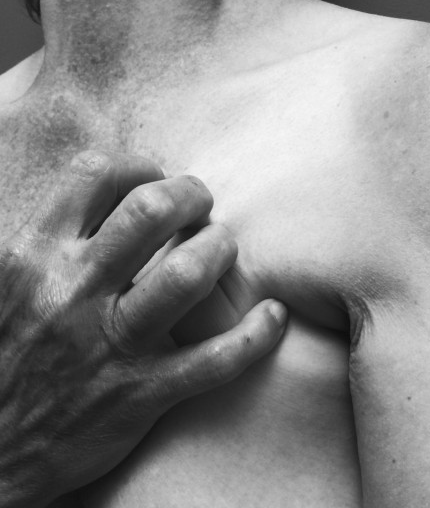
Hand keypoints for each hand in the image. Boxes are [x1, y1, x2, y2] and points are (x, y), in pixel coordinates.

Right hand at [0, 151, 285, 507]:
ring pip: (186, 275)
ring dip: (220, 250)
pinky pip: (215, 360)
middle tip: (201, 205)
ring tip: (223, 248)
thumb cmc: (9, 350)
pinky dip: (257, 334)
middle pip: (151, 211)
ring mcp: (108, 345)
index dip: (139, 165)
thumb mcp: (7, 280)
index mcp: (33, 255)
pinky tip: (273, 315)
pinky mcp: (140, 394)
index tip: (156, 178)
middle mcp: (70, 293)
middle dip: (191, 194)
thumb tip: (107, 188)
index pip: (96, 175)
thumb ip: (50, 233)